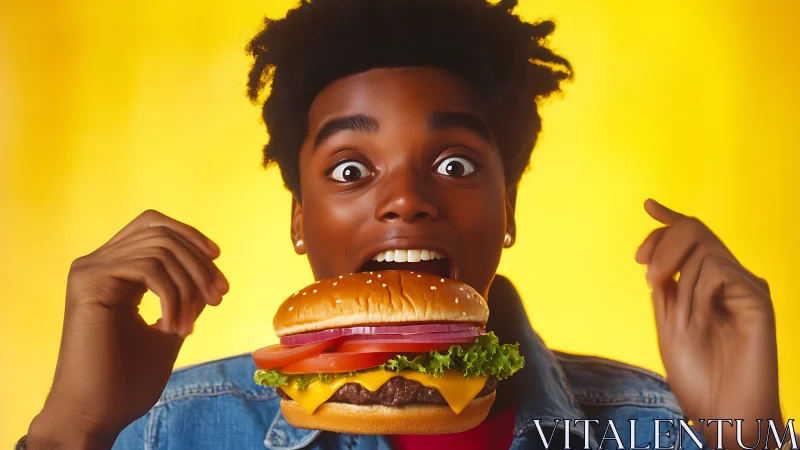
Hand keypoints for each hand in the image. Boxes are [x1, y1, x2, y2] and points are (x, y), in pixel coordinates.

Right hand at [27, 210, 228, 448]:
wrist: (97, 414)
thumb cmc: (127, 379)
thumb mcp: (170, 327)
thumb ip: (184, 295)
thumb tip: (209, 268)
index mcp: (115, 270)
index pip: (155, 226)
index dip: (191, 237)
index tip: (219, 265)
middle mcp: (98, 263)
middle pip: (161, 233)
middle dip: (199, 264)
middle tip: (217, 298)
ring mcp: (89, 270)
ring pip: (159, 249)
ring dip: (188, 285)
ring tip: (190, 324)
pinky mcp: (87, 283)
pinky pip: (147, 268)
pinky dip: (172, 297)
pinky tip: (174, 328)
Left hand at [635, 199, 781, 448]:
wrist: (721, 408)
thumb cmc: (696, 372)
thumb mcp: (668, 318)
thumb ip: (664, 282)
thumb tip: (653, 248)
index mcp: (704, 283)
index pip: (688, 238)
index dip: (668, 219)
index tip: (648, 205)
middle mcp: (727, 278)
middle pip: (695, 230)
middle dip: (663, 243)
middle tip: (648, 276)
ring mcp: (743, 286)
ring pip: (702, 247)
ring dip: (678, 277)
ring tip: (680, 312)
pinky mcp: (756, 296)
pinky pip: (717, 269)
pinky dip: (697, 289)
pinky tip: (702, 315)